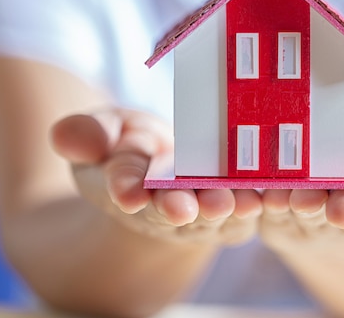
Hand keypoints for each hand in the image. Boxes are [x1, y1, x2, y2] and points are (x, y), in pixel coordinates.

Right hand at [50, 108, 261, 244]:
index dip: (125, 189)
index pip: (124, 189)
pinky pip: (250, 203)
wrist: (164, 169)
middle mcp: (166, 206)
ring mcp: (204, 208)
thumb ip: (87, 134)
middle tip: (186, 208)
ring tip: (238, 203)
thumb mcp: (103, 131)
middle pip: (173, 209)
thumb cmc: (129, 146)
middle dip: (179, 208)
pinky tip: (276, 193)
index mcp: (128, 186)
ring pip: (216, 213)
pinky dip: (263, 198)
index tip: (126, 192)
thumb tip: (68, 136)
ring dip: (227, 209)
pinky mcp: (237, 202)